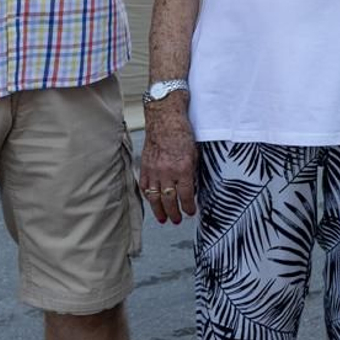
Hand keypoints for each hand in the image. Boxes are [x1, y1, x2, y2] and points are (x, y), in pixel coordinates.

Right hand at [139, 102, 196, 224]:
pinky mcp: (144, 167)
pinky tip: (152, 202)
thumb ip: (192, 172)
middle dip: (174, 213)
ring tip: (163, 219)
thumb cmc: (182, 132)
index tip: (190, 212)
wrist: (164, 119)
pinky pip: (145, 187)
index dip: (188, 207)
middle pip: (169, 200)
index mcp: (183, 168)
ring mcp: (153, 170)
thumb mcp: (195, 153)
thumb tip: (192, 188)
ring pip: (155, 197)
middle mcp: (167, 172)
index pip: (186, 195)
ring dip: (159, 210)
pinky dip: (148, 197)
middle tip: (176, 220)